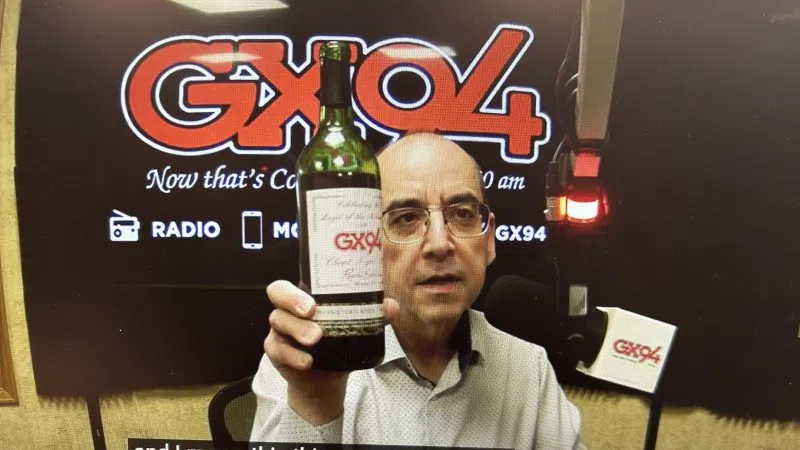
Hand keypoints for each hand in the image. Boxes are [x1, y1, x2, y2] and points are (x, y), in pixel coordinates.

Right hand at [263, 280, 398, 423]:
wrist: (327, 377)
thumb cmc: (337, 342)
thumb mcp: (354, 327)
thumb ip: (371, 314)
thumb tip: (391, 306)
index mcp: (304, 297)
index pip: (289, 283)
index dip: (295, 289)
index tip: (313, 302)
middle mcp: (288, 310)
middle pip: (278, 296)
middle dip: (293, 301)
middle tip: (312, 312)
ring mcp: (279, 331)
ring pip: (279, 322)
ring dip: (298, 330)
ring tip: (316, 339)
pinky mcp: (277, 352)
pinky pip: (278, 350)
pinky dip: (293, 356)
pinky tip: (307, 362)